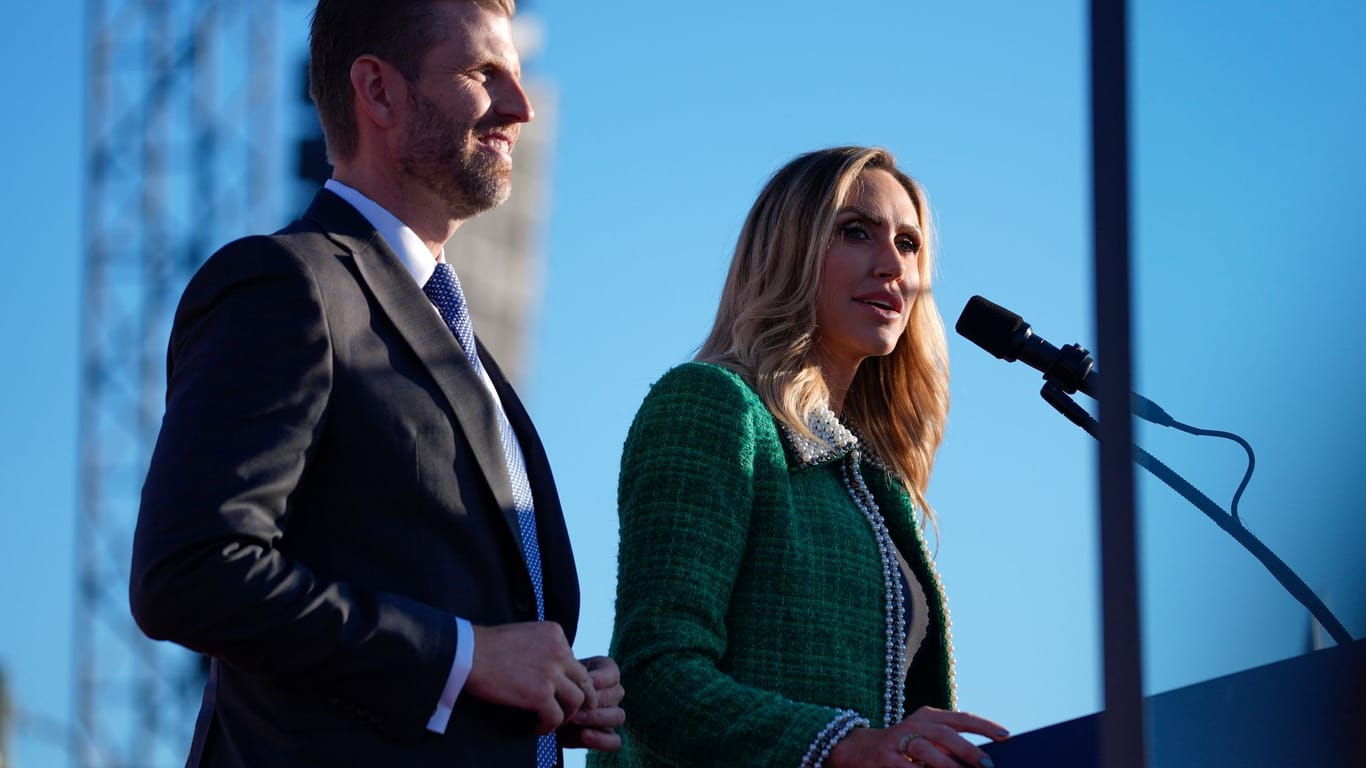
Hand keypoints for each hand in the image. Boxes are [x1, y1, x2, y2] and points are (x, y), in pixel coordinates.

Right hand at [466, 622, 594, 733]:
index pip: (573, 660)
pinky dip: (550, 726)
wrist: (468, 653)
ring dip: (568, 713)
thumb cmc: (487, 645)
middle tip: (569, 709)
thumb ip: (543, 646)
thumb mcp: (525, 633)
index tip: (555, 689)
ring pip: (577, 700)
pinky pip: (556, 716)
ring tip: (554, 720)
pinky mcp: (540, 694)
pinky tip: (539, 727)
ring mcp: (551, 673)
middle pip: (584, 679)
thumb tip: (551, 665)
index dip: (567, 678)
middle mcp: (560, 650)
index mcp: (556, 633)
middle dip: (580, 697)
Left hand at [559, 656, 625, 751]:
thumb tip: (583, 682)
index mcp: (605, 674)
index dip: (601, 678)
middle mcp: (612, 694)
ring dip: (597, 718)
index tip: (586, 681)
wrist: (540, 711)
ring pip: (618, 716)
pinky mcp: (606, 737)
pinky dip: (601, 739)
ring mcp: (611, 716)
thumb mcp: (558, 679)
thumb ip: (571, 679)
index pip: (613, 674)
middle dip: (595, 699)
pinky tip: (584, 735)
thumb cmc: (550, 689)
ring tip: (575, 719)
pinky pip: (615, 741)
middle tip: (575, 703)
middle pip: (616, 694)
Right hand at [827, 706, 1008, 767]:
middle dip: (968, 749)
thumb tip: (983, 759)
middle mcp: (914, 725)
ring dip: (947, 765)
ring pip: (926, 750)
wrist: (858, 748)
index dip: (984, 726)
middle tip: (988, 765)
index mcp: (928, 716)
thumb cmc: (904, 745)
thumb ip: (950, 742)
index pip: (961, 718)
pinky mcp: (884, 759)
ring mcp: (898, 741)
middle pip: (945, 733)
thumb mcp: (926, 737)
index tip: (1006, 736)